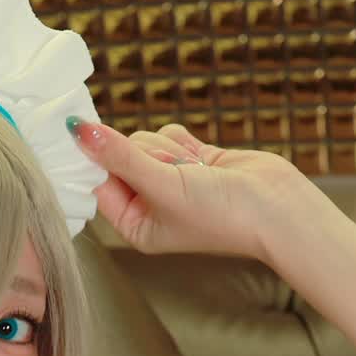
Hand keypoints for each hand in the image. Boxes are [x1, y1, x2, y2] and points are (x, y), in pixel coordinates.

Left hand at [71, 119, 316, 261]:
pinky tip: (204, 161)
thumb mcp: (163, 185)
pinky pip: (169, 135)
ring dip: (170, 148)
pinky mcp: (190, 161)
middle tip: (172, 171)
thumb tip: (79, 131)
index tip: (85, 131)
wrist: (277, 208)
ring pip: (146, 141)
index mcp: (134, 225)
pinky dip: (184, 142)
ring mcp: (169, 182)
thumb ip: (120, 156)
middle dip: (147, 154)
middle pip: (121, 156)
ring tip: (196, 171)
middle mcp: (148, 206)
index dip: (94, 158)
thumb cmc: (221, 214)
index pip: (98, 183)